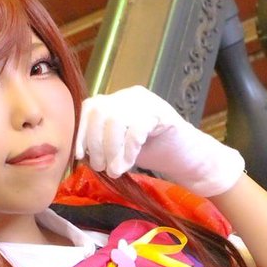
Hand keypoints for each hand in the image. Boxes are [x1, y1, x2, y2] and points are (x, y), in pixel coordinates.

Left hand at [75, 86, 244, 196]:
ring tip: (115, 170)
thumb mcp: (119, 147)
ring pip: (116, 119)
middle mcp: (130, 97)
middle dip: (95, 143)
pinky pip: (137, 128)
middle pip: (100, 111)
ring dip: (111, 149)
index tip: (80, 156)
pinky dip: (129, 149)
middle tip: (102, 168)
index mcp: (117, 102)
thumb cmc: (153, 154)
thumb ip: (101, 144)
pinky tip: (130, 164)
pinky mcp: (163, 114)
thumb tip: (77, 154)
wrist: (189, 159)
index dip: (81, 132)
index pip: (89, 108)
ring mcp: (147, 102)